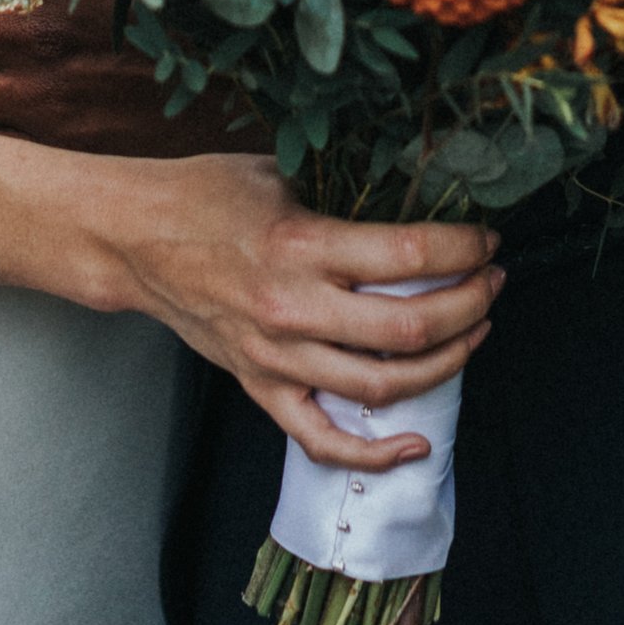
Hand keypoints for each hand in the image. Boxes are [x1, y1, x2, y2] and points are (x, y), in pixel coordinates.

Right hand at [104, 157, 502, 471]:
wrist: (132, 238)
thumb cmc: (202, 194)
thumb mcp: (278, 171)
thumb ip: (341, 192)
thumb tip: (413, 194)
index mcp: (300, 244)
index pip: (408, 256)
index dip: (463, 249)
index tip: (485, 240)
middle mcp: (293, 308)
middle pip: (408, 328)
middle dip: (470, 305)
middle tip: (492, 282)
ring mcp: (276, 357)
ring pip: (382, 386)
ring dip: (444, 362)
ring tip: (474, 332)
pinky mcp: (260, 386)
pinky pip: (322, 439)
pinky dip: (373, 453)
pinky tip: (415, 442)